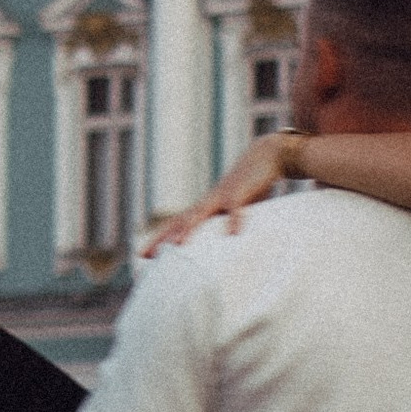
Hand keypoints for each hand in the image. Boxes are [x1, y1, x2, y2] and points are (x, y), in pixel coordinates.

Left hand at [143, 134, 291, 253]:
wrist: (266, 155)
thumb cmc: (251, 186)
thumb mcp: (238, 210)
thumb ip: (229, 225)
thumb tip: (229, 245)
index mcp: (205, 207)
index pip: (177, 224)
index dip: (160, 239)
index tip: (144, 256)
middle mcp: (208, 201)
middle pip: (179, 221)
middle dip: (161, 237)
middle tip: (145, 255)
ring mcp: (222, 196)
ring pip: (200, 213)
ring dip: (188, 228)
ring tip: (177, 245)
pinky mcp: (240, 192)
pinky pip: (235, 208)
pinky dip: (234, 221)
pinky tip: (233, 234)